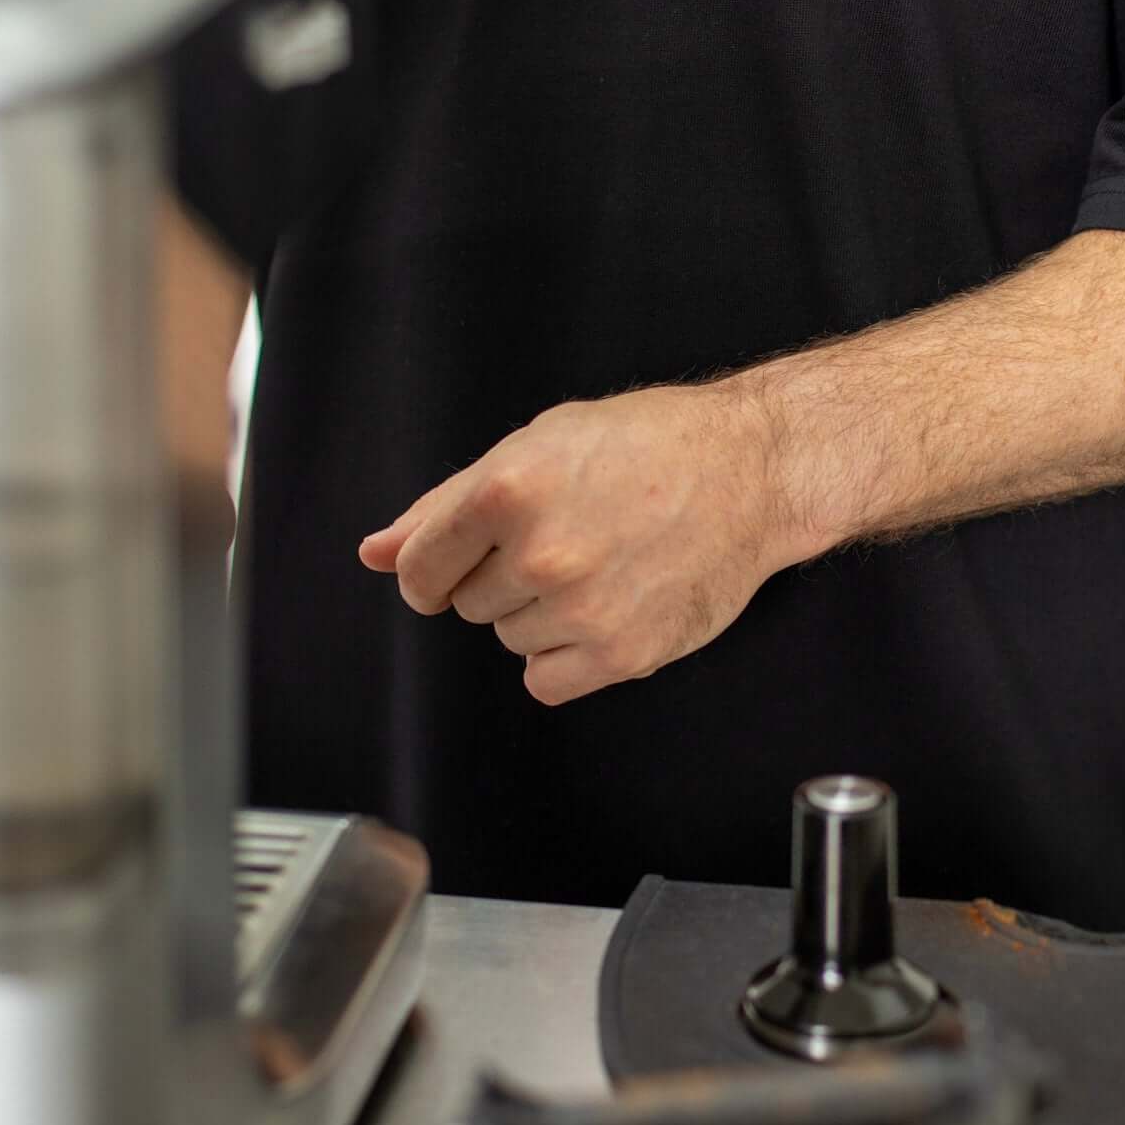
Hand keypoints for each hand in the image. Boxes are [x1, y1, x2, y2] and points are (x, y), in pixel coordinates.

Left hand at [357, 379, 800, 705]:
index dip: (437, 564)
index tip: (468, 554)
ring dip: (538, 611)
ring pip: (509, 639)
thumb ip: (445, 505)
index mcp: (507, 490)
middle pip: (467, 605)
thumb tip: (376, 552)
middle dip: (500, 574)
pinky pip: (546, 680)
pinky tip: (607, 604)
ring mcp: (581, 609)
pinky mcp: (621, 655)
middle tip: (566, 532)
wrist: (749, 471)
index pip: (418, 570)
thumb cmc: (647, 444)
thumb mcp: (536, 445)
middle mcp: (540, 554)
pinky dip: (566, 654)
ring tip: (599, 559)